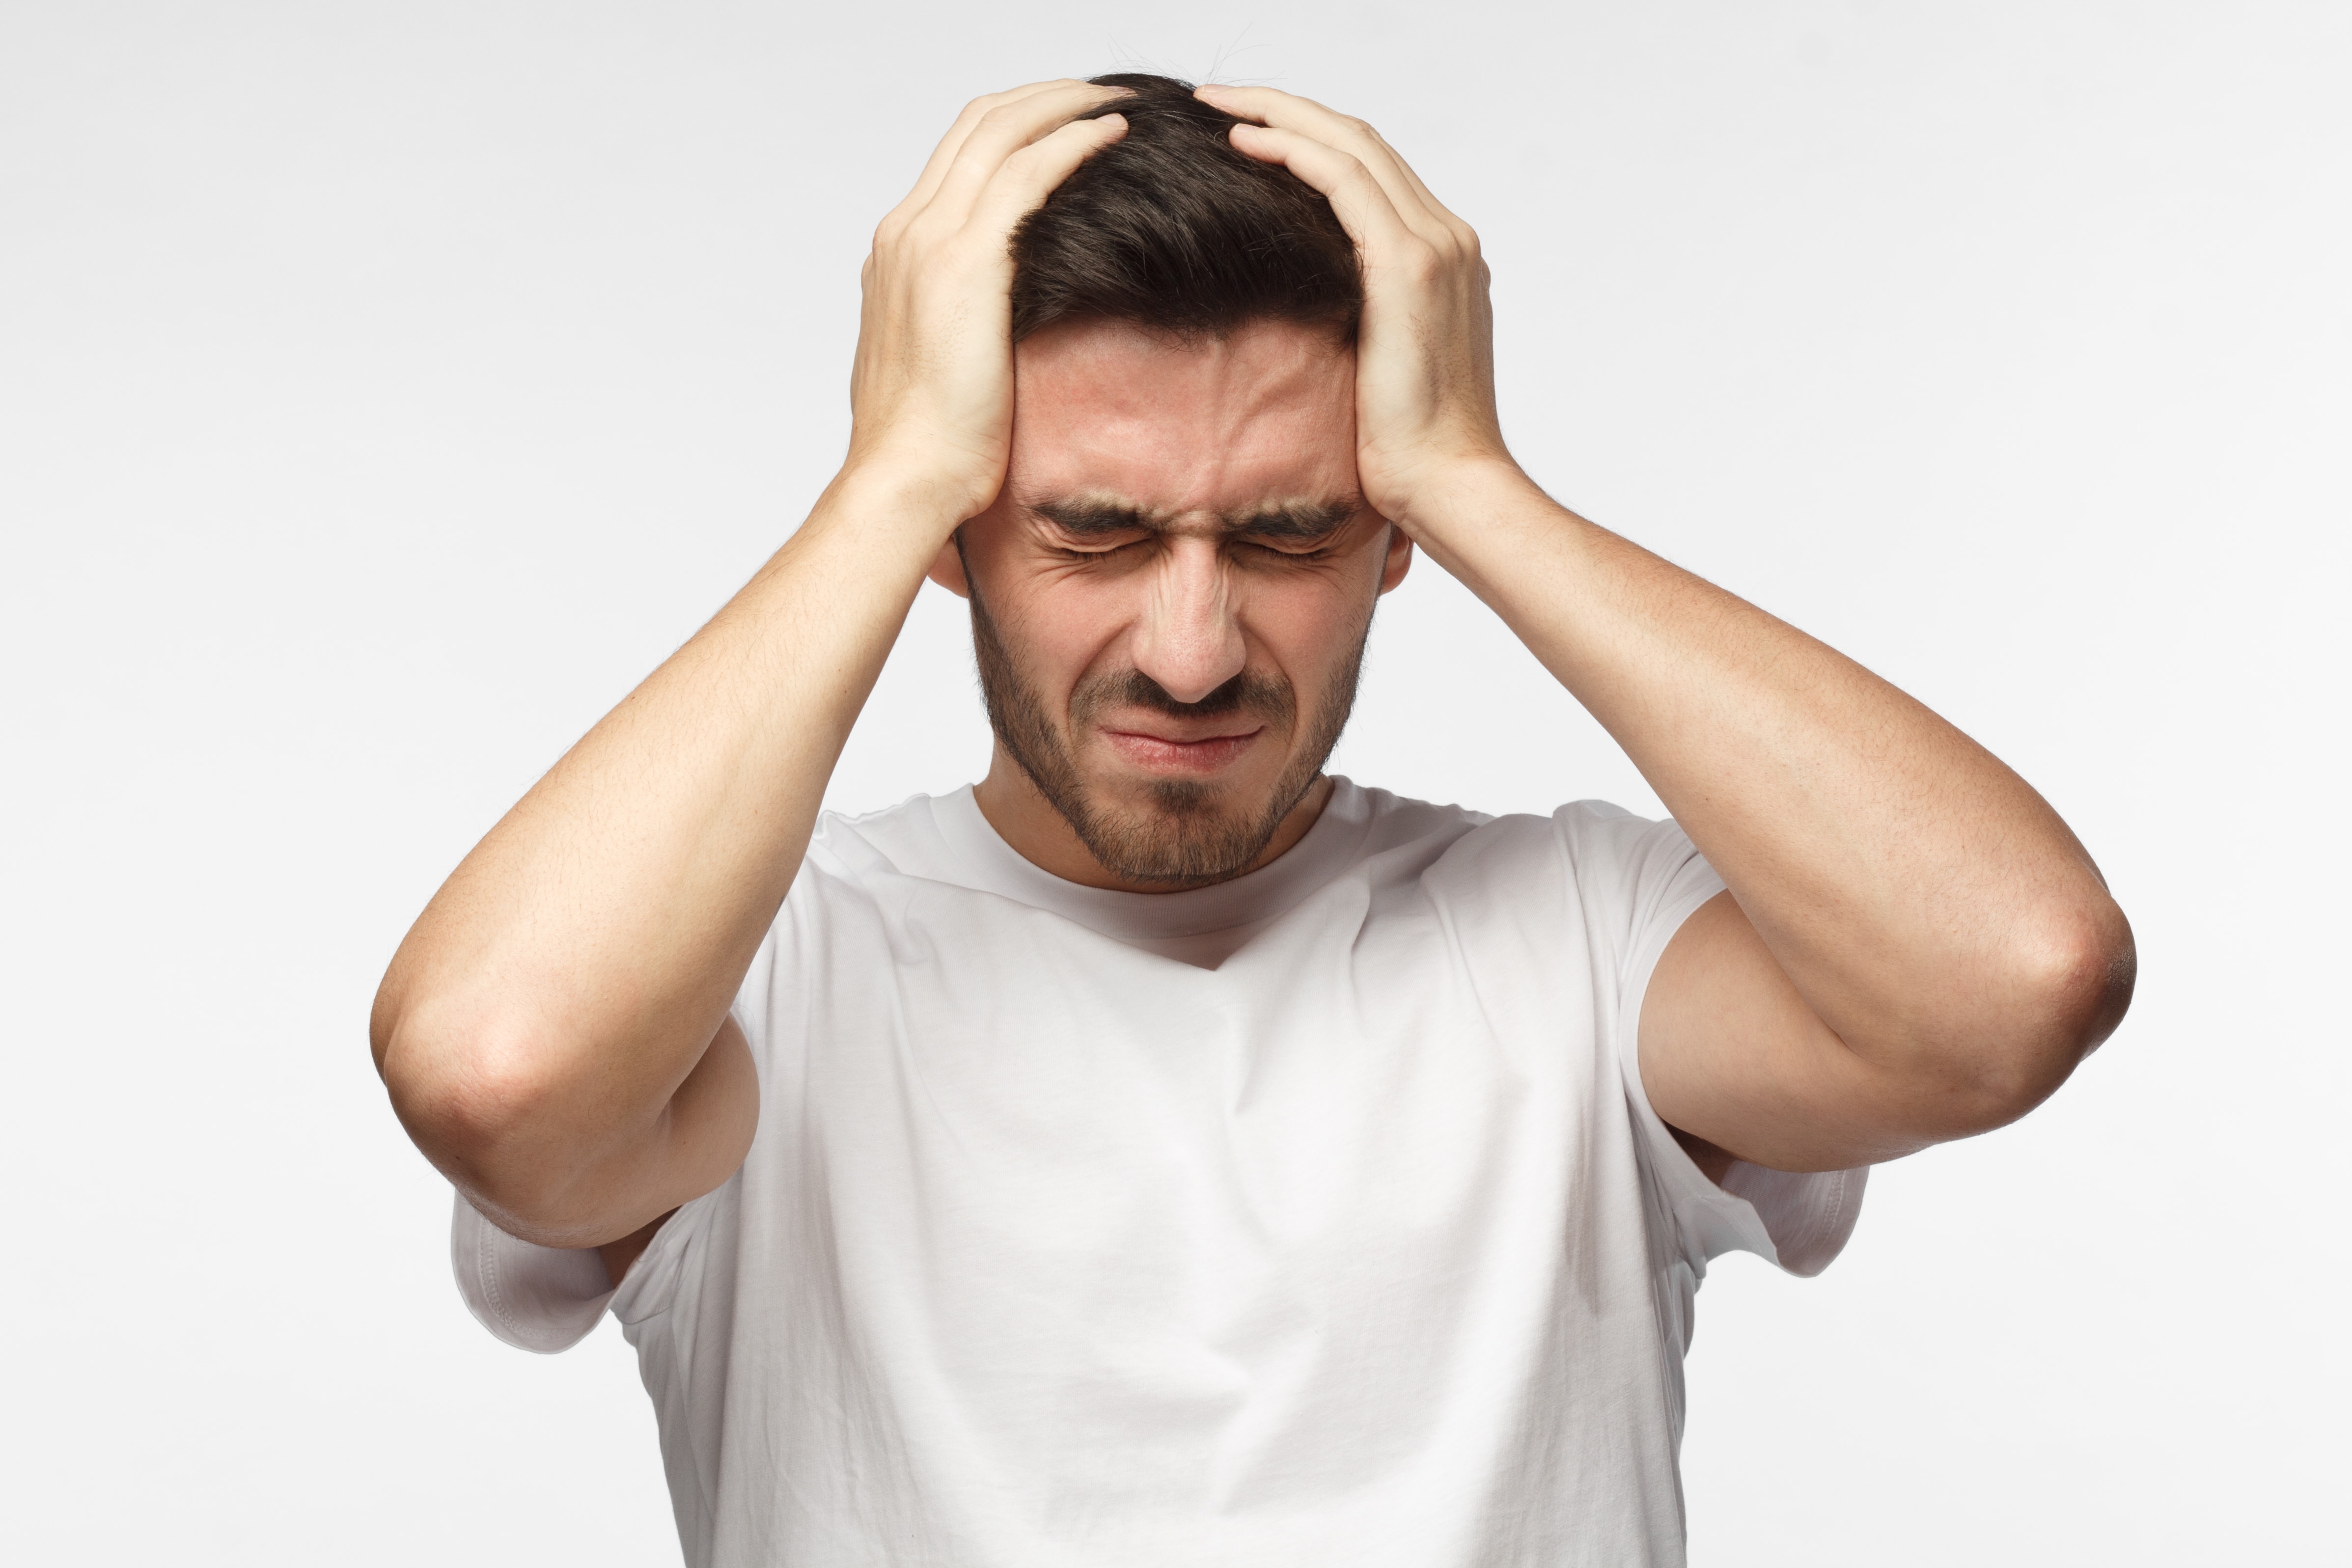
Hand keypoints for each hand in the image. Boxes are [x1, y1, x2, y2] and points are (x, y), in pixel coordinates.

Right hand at [846, 81, 1129, 526]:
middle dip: (1044, 96)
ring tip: (1118, 101)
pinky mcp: (968, 262)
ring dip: (1066, 105)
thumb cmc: (929, 444)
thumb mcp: (938, 363)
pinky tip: (1113, 135)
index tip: (1066, 121)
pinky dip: (1073, 142)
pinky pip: (1028, 173)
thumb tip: (998, 321)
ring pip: (1003, 131)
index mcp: (897, 250)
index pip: (958, 154)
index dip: (1016, 123)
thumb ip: (958, 319)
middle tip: (1102, 93)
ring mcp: (931, 240)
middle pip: (978, 124)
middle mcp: (907, 231)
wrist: (905, 477)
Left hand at [1195, 84, 1514, 536]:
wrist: (1449, 486)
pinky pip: (1343, 180)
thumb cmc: (1407, 452)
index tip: (1250, 134)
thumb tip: (1301, 313)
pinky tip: (1243, 142)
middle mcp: (1449, 239)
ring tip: (1218, 107)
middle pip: (1363, 142)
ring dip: (1279, 116)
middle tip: (1221, 101)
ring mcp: (1436, 247)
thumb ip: (1356, 320)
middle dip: (1289, 111)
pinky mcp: (1409, 267)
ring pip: (1351, 145)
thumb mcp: (1376, 368)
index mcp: (1445, 260)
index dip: (1311, 141)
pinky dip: (1291, 150)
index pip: (1374, 172)